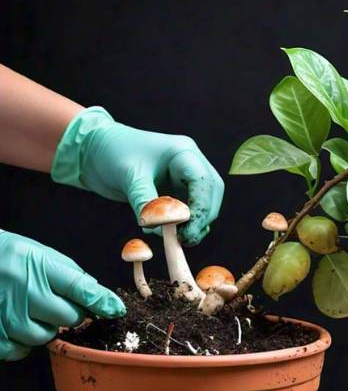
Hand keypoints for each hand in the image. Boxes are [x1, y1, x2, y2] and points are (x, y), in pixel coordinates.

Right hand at [0, 230, 124, 360]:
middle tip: (58, 304)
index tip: (116, 309)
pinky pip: (19, 350)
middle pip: (70, 317)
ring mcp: (6, 313)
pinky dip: (23, 343)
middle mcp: (24, 290)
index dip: (103, 302)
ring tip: (32, 313)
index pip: (81, 288)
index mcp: (39, 266)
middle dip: (71, 314)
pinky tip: (17, 327)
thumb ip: (70, 275)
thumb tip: (99, 297)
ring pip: (47, 336)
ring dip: (46, 329)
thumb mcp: (40, 254)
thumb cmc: (8, 256)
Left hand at [52, 107, 223, 245]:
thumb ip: (146, 201)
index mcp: (183, 153)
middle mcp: (190, 164)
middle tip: (184, 239)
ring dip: (194, 224)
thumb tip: (162, 227)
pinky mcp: (177, 191)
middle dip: (201, 219)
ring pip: (205, 205)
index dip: (201, 208)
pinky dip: (183, 225)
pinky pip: (190, 211)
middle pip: (211, 195)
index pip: (203, 182)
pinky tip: (165, 231)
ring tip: (173, 237)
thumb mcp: (129, 176)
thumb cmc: (111, 153)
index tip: (188, 230)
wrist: (93, 151)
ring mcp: (184, 178)